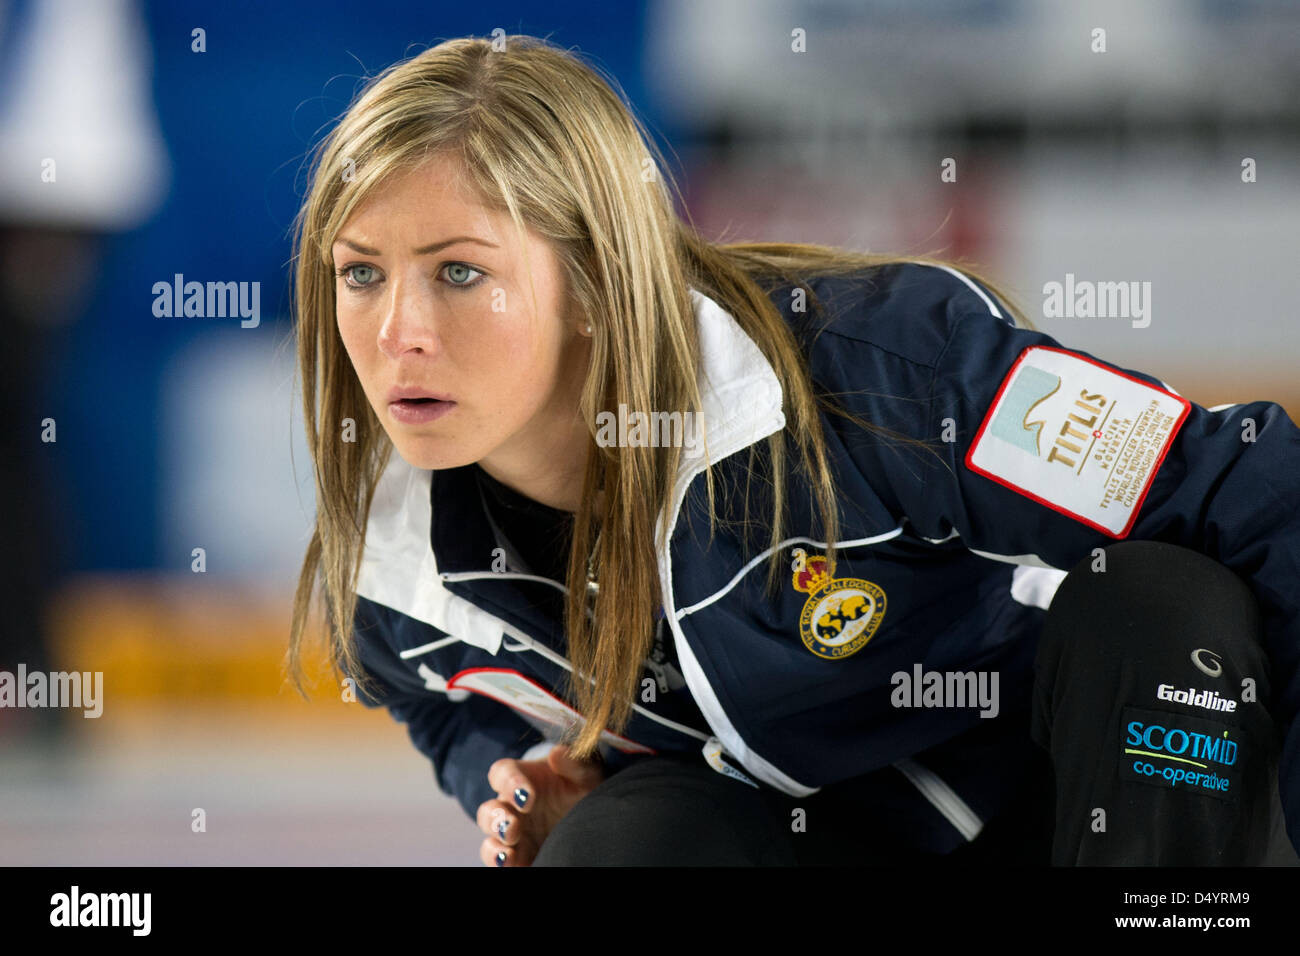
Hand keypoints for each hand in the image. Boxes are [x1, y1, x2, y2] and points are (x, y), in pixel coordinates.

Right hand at [476, 744, 605, 866]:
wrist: (587, 810)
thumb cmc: (580, 785)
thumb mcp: (583, 772)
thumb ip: (573, 763)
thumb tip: (557, 754)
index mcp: (520, 779)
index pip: (502, 774)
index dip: (509, 784)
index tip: (527, 796)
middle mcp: (510, 806)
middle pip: (489, 810)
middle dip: (497, 819)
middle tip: (513, 826)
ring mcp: (514, 833)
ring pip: (490, 838)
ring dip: (494, 846)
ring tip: (507, 853)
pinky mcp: (521, 855)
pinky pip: (502, 861)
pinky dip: (501, 863)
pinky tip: (509, 864)